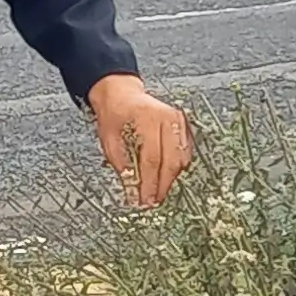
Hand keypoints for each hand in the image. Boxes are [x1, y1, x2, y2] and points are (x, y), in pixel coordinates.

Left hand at [88, 73, 194, 206]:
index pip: (151, 160)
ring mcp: (178, 120)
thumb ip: (122, 166)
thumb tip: (132, 190)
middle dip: (162, 186)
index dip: (149, 184)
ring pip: (181, 159)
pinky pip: (186, 152)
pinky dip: (177, 167)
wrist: (122, 94)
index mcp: (146, 119)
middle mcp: (166, 118)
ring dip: (170, 178)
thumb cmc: (114, 113)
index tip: (144, 200)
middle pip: (170, 161)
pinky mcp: (183, 124)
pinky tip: (165, 176)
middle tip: (153, 201)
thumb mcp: (109, 140)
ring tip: (158, 192)